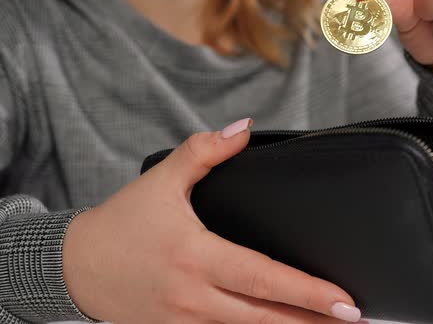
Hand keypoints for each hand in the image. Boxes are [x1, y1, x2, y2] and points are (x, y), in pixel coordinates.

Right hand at [63, 118, 360, 323]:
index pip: (262, 277)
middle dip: (312, 323)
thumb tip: (243, 129)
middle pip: (264, 318)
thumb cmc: (122, 223)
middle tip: (353, 322)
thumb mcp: (162, 180)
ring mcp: (183, 323)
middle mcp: (193, 296)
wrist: (77, 266)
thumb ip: (204, 152)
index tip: (344, 301)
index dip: (307, 292)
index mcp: (196, 255)